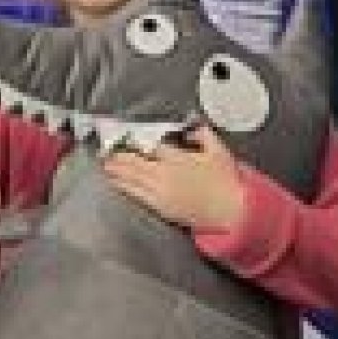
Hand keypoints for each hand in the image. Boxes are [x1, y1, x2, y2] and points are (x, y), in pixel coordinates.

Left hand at [102, 128, 253, 234]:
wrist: (231, 211)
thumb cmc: (227, 181)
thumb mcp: (219, 151)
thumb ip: (203, 134)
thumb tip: (190, 126)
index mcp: (179, 159)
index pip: (153, 147)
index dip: (138, 142)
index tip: (127, 137)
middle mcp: (166, 175)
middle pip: (136, 163)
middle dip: (120, 156)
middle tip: (106, 150)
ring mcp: (161, 193)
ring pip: (133, 179)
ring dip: (118, 171)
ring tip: (106, 165)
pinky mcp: (161, 207)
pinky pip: (138, 195)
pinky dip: (125, 188)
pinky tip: (117, 183)